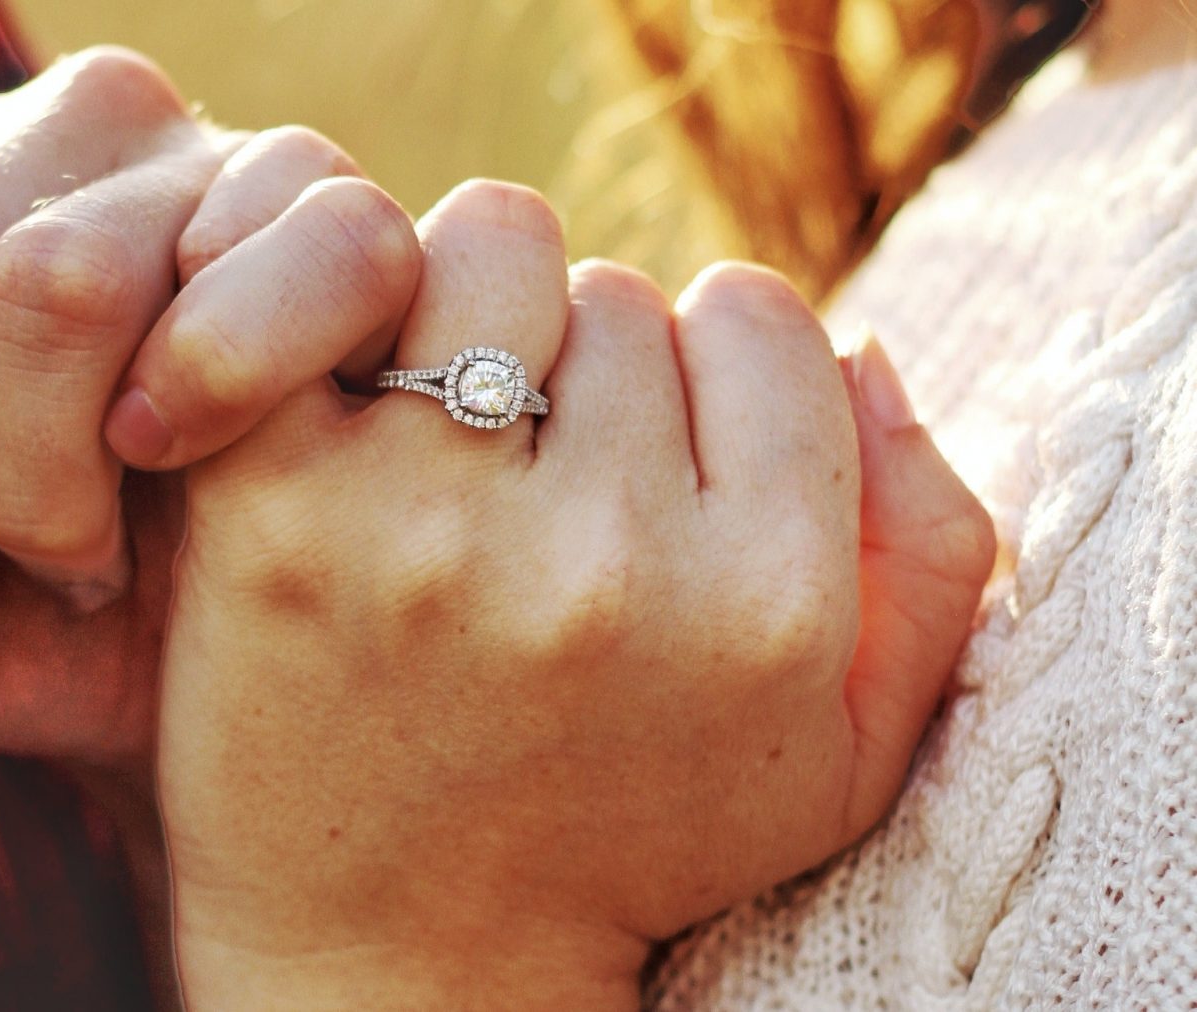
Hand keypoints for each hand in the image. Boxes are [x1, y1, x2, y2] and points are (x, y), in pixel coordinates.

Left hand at [157, 182, 995, 1006]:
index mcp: (765, 601)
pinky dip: (345, 322)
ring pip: (487, 254)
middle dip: (586, 365)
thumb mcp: (842, 751)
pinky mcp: (283, 512)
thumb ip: (929, 551)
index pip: (763, 319)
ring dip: (474, 316)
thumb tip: (869, 348)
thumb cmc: (631, 839)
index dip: (710, 371)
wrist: (401, 956)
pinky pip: (337, 296)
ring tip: (448, 429)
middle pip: (617, 290)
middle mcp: (607, 558)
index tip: (658, 448)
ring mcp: (433, 530)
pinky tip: (345, 411)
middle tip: (539, 470)